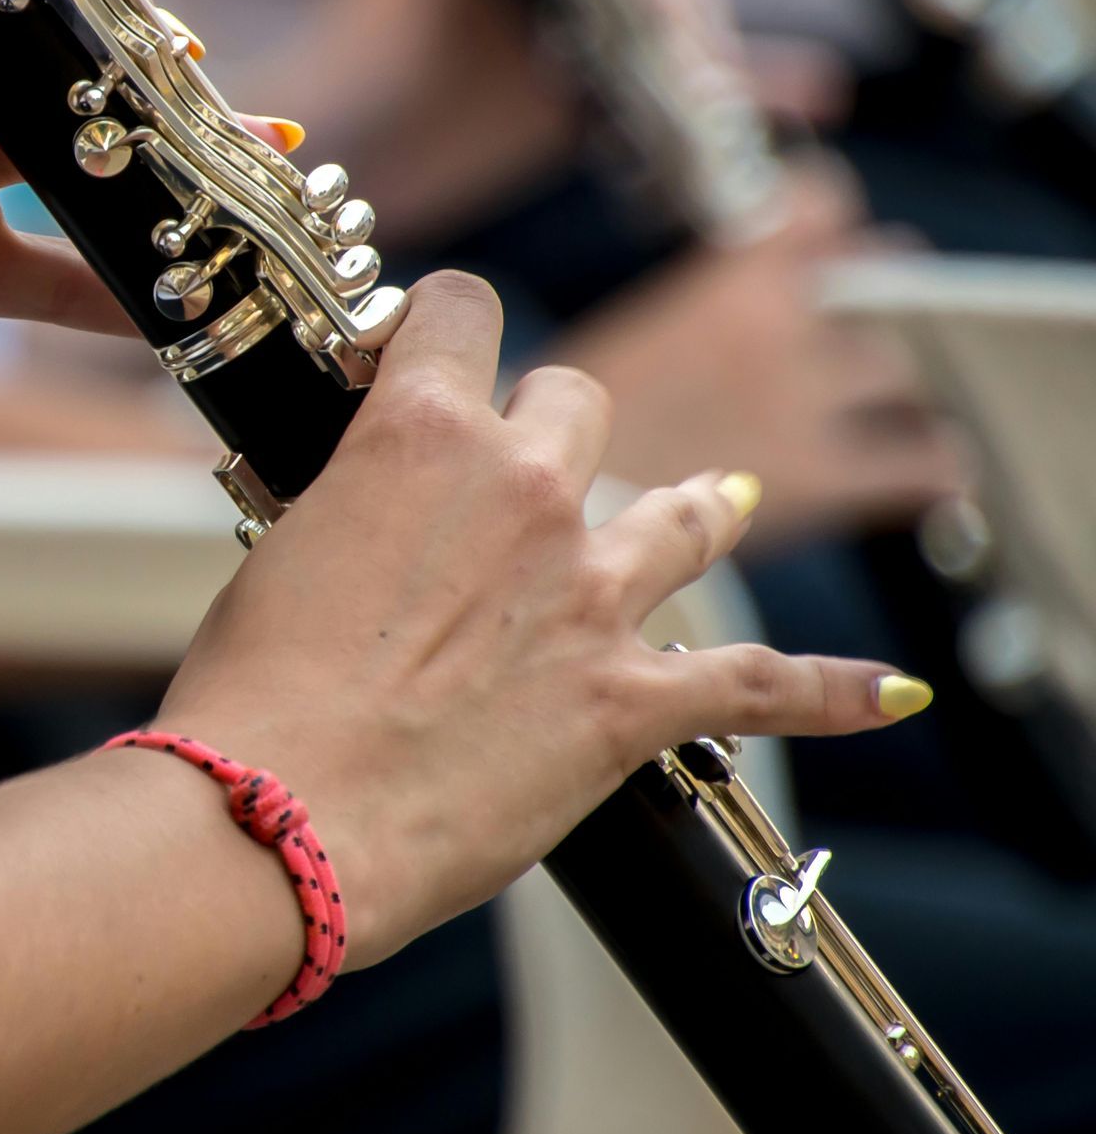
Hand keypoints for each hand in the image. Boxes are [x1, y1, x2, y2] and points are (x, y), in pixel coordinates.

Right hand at [160, 271, 917, 965]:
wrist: (274, 822)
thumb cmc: (249, 695)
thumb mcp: (278, 549)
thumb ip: (341, 499)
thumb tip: (355, 500)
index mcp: (418, 436)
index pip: (462, 311)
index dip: (443, 326)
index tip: (427, 354)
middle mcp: (520, 490)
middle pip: (573, 399)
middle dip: (546, 423)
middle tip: (515, 472)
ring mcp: (587, 593)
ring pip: (681, 510)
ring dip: (690, 507)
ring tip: (714, 503)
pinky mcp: (627, 699)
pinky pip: (759, 684)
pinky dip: (829, 691)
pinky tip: (884, 690)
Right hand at [554, 163, 966, 545]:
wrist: (555, 519)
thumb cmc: (563, 434)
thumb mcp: (610, 341)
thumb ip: (683, 310)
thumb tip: (698, 296)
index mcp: (722, 290)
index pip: (816, 209)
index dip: (827, 210)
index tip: (828, 217)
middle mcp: (776, 334)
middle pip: (872, 290)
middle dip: (880, 295)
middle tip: (882, 301)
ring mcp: (802, 405)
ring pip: (900, 371)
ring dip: (903, 381)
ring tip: (905, 394)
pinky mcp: (821, 481)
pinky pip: (919, 464)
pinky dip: (937, 466)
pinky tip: (941, 475)